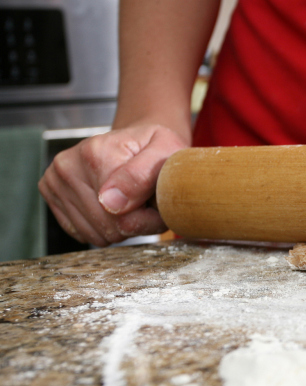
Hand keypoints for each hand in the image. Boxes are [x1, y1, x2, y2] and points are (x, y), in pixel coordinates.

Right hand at [39, 124, 187, 246]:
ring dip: (120, 228)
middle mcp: (68, 166)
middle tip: (147, 203)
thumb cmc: (154, 147)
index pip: (124, 217)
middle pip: (108, 228)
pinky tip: (113, 208)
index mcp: (95, 153)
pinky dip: (103, 228)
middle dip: (136, 223)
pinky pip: (83, 234)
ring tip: (132, 203)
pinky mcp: (51, 194)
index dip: (150, 219)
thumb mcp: (165, 150)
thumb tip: (110, 203)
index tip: (159, 205)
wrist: (136, 142)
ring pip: (96, 235)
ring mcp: (55, 181)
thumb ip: (142, 176)